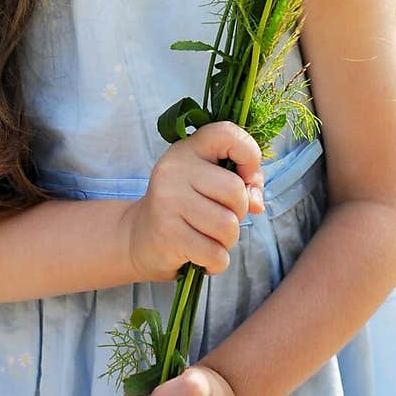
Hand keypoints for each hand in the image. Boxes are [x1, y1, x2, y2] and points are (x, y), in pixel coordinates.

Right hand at [122, 121, 263, 281]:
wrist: (139, 236)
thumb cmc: (186, 207)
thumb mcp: (209, 182)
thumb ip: (241, 182)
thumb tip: (257, 204)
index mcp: (188, 149)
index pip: (227, 133)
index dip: (249, 154)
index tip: (246, 177)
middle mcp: (175, 169)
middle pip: (235, 190)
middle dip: (240, 211)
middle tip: (222, 216)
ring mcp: (168, 201)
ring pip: (228, 225)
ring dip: (227, 240)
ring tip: (210, 237)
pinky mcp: (168, 234)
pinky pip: (215, 253)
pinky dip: (216, 261)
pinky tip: (202, 256)